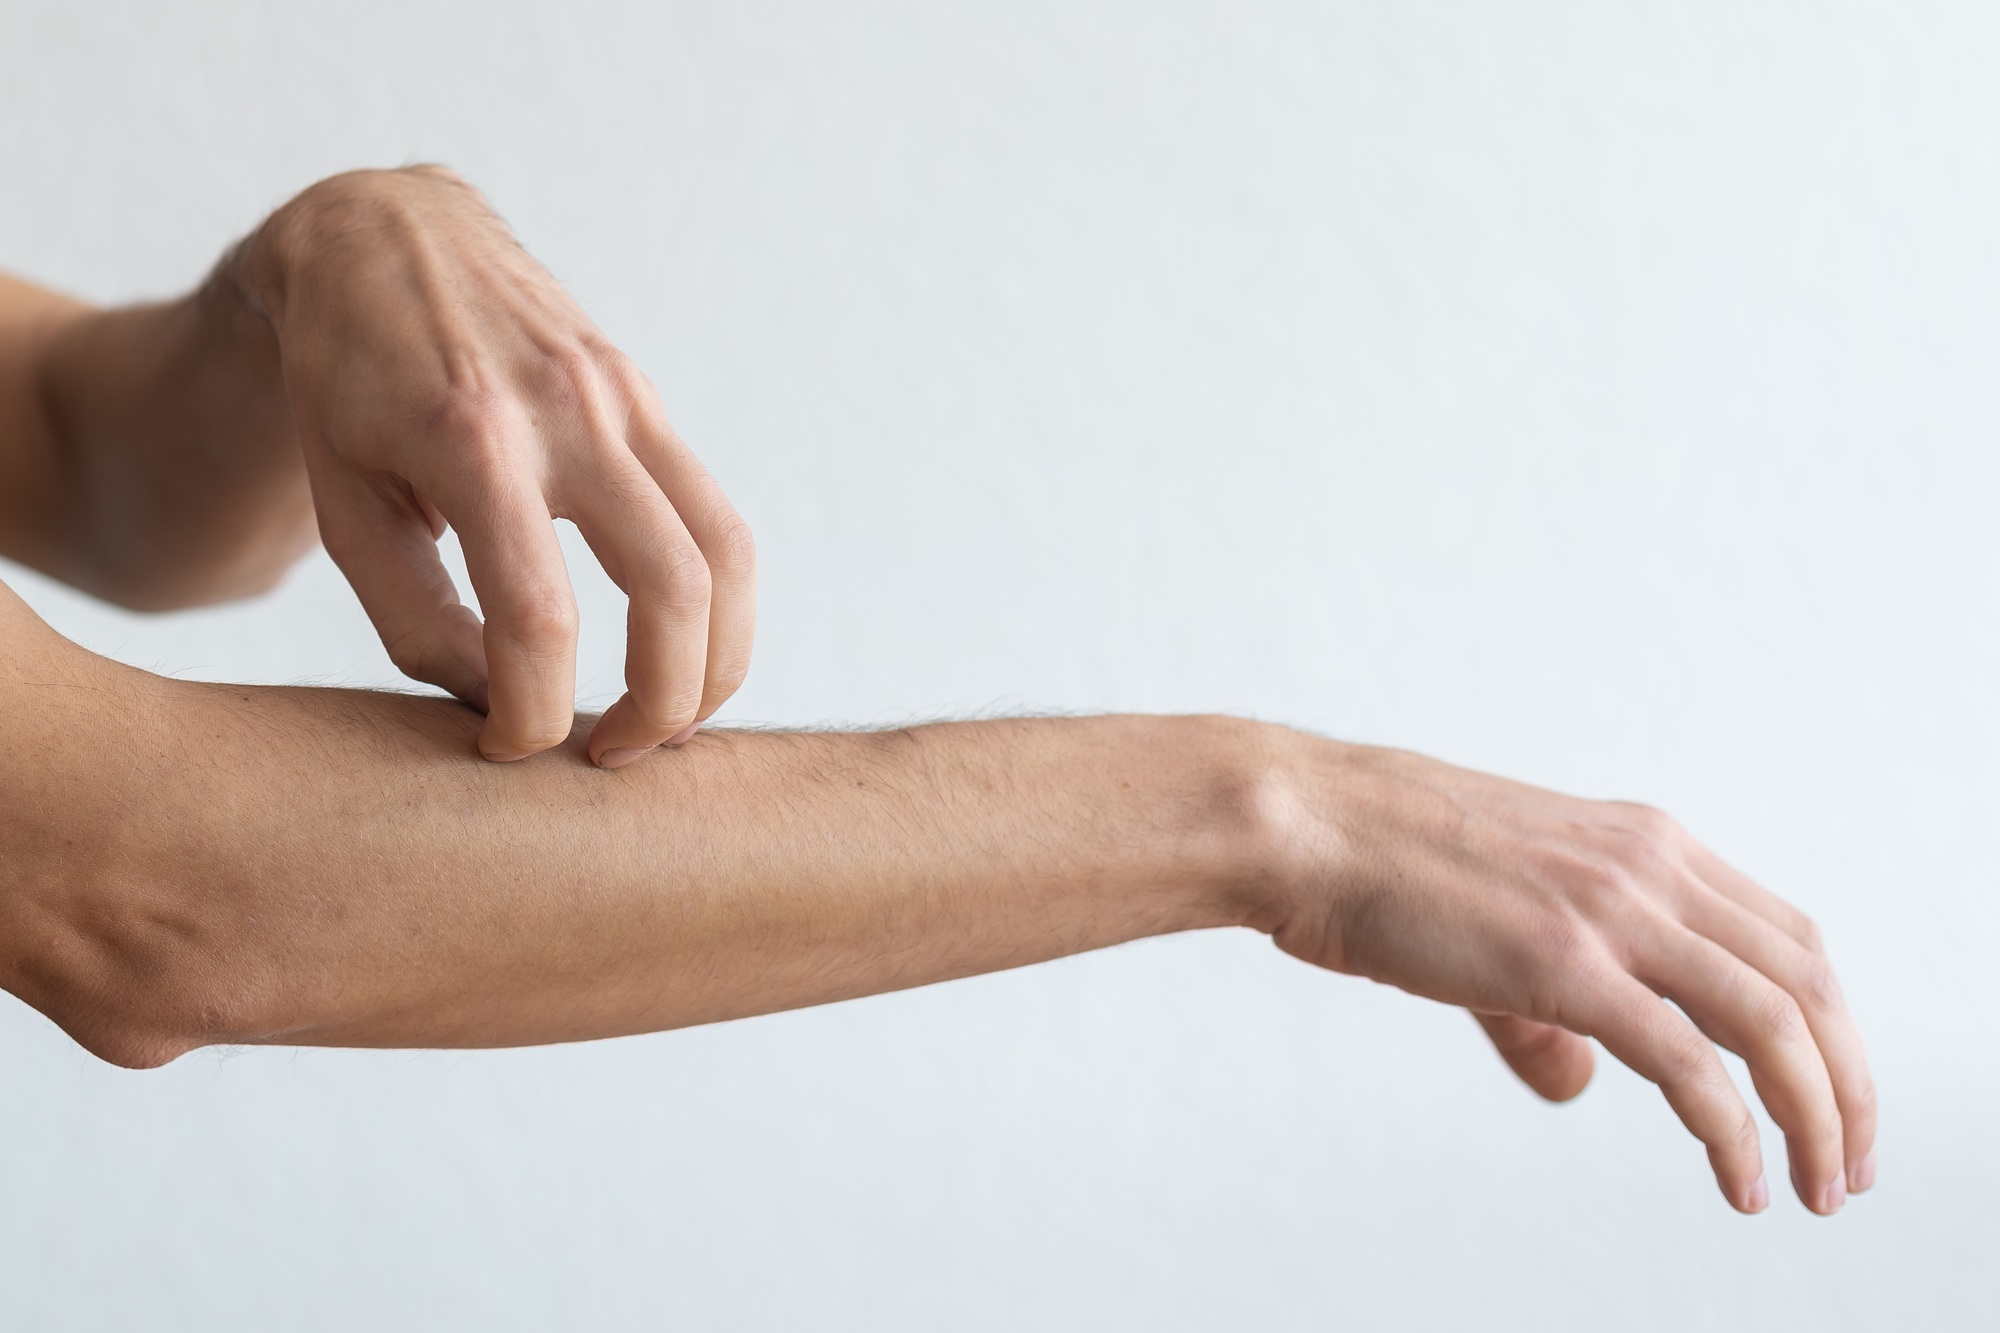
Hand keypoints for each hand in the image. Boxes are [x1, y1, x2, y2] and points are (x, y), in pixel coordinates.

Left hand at [236, 166, 754, 766]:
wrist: (386, 237)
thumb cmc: (345, 384)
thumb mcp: (343, 503)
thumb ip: (414, 617)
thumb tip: (501, 706)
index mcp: (470, 440)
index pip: (538, 616)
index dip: (534, 712)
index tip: (513, 749)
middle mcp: (569, 413)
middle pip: (673, 589)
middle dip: (661, 703)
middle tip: (615, 757)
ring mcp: (625, 399)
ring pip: (729, 556)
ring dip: (720, 662)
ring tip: (672, 721)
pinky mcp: (650, 400)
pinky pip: (718, 520)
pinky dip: (715, 604)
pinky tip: (675, 648)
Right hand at [1265, 739, 1875, 1213]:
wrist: (1306, 826)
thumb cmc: (1378, 863)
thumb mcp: (1493, 921)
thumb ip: (1547, 1007)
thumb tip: (1579, 1083)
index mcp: (1642, 843)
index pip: (1784, 937)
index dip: (1827, 1025)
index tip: (1829, 1094)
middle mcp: (1648, 866)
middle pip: (1804, 981)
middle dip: (1846, 1083)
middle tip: (1845, 1164)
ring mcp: (1611, 909)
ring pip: (1773, 1021)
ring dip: (1816, 1114)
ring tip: (1815, 1187)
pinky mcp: (1565, 962)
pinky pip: (1689, 1062)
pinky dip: (1733, 1132)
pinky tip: (1740, 1181)